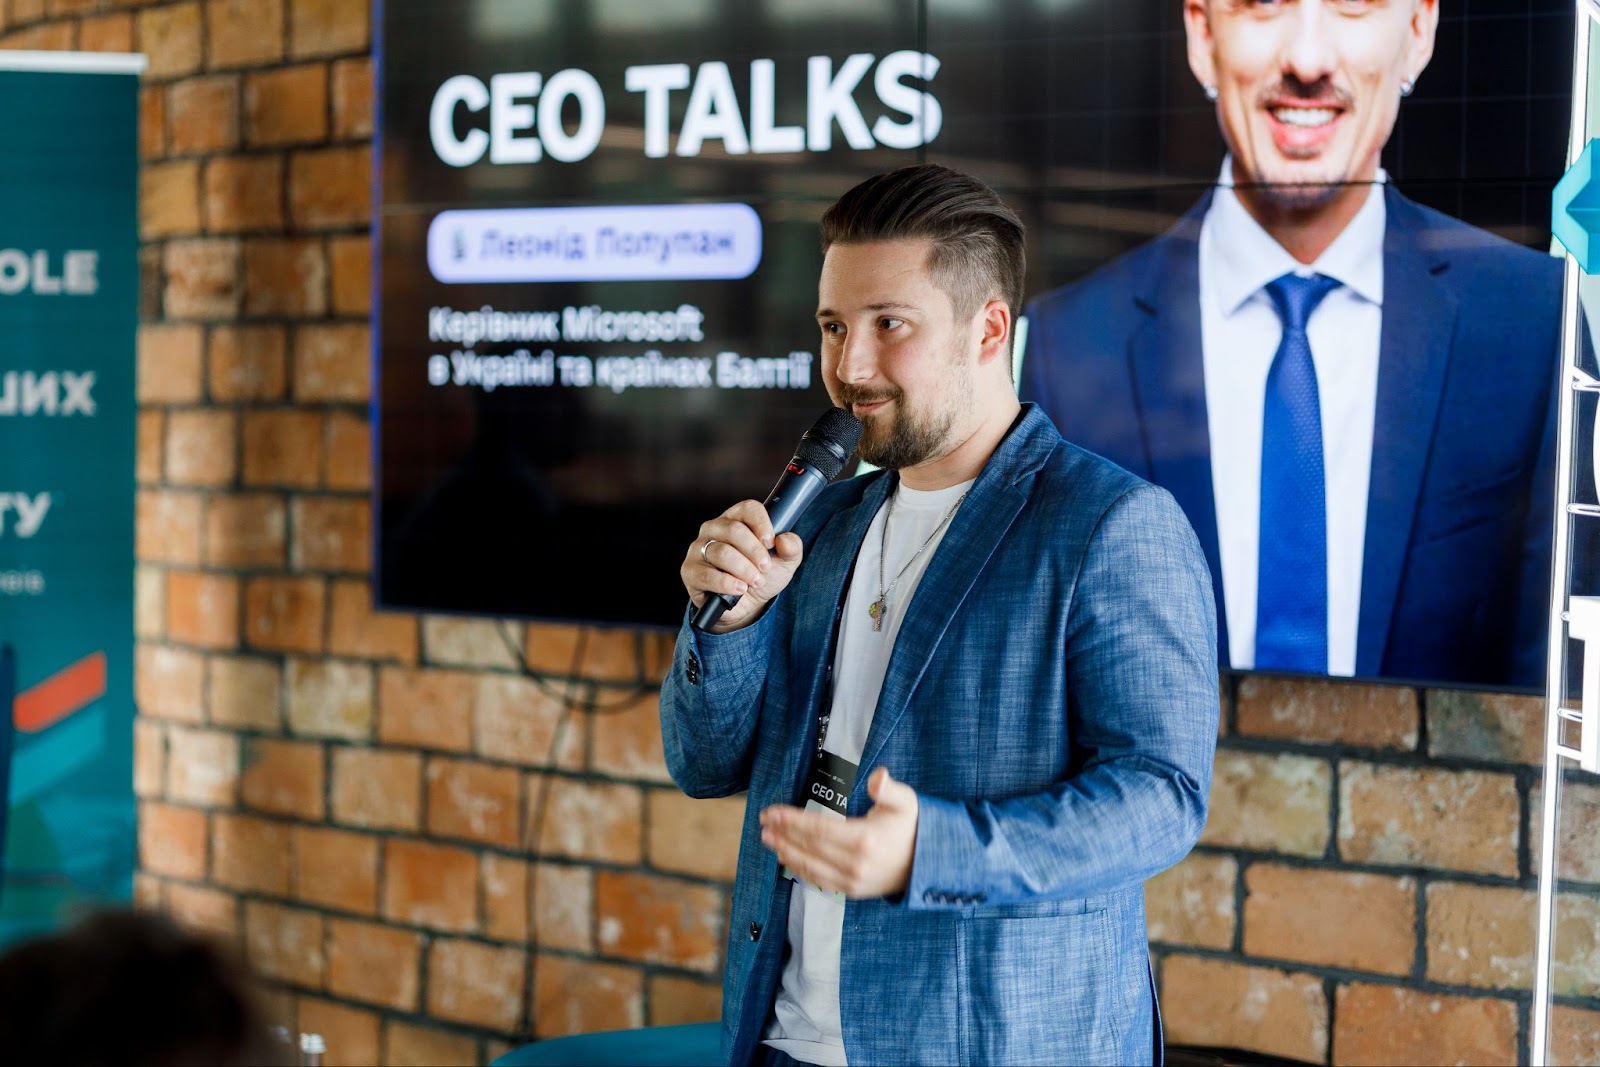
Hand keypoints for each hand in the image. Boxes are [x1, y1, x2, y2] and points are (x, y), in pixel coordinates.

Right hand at [682, 500, 803, 631]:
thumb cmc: (762, 575)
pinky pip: (707, 575)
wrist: (747, 605)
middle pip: (734, 530)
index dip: (762, 523)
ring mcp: (698, 549)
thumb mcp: (784, 562)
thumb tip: (785, 540)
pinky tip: (740, 589)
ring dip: (744, 570)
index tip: (771, 542)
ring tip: (755, 582)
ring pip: (722, 552)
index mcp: (737, 519)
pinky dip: (727, 583)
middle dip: (755, 552)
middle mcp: (714, 529)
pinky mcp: (690, 571)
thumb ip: (791, 548)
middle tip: (766, 568)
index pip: (747, 509)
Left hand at [760, 767, 918, 898]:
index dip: (793, 820)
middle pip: (809, 847)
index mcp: (864, 839)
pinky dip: (800, 870)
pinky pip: (819, 881)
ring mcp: (852, 881)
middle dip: (783, 833)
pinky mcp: (852, 891)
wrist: (929, 862)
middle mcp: (855, 863)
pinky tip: (787, 859)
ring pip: (810, 867)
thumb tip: (878, 776)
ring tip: (768, 838)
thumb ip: (889, 788)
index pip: (818, 828)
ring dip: (786, 852)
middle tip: (764, 821)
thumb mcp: (906, 801)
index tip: (772, 811)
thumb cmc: (913, 827)